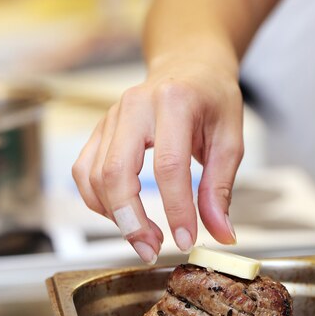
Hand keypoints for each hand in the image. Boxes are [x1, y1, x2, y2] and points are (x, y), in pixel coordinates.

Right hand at [72, 56, 243, 262]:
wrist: (188, 65)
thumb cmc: (212, 98)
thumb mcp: (230, 140)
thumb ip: (220, 189)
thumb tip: (219, 234)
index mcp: (174, 102)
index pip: (168, 166)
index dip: (175, 210)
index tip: (185, 240)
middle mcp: (135, 106)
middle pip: (116, 173)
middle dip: (131, 221)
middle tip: (151, 250)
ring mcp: (111, 117)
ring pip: (95, 176)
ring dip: (115, 217)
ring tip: (144, 237)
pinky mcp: (99, 130)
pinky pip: (84, 172)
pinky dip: (99, 201)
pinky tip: (123, 215)